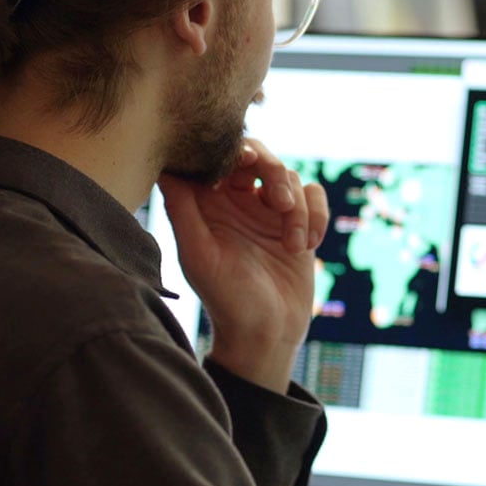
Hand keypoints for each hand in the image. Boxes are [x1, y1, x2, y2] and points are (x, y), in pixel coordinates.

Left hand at [158, 140, 328, 392]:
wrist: (266, 333)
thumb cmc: (226, 299)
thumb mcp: (198, 254)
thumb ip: (183, 208)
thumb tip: (167, 165)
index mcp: (208, 203)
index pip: (220, 156)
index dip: (232, 151)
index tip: (240, 168)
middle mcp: (238, 201)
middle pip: (259, 156)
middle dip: (274, 172)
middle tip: (280, 202)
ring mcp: (271, 211)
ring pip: (291, 177)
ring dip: (298, 209)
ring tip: (293, 245)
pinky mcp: (301, 223)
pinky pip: (315, 196)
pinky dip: (317, 216)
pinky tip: (307, 245)